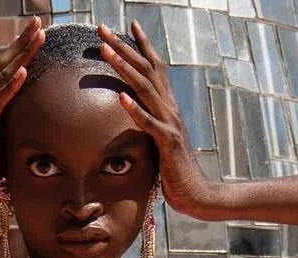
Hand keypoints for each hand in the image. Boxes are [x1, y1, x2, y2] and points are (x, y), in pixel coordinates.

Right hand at [0, 17, 43, 217]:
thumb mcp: (1, 153)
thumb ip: (11, 136)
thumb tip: (30, 134)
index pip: (8, 74)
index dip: (22, 53)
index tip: (39, 34)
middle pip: (4, 67)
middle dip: (23, 43)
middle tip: (38, 20)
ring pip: (2, 79)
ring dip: (21, 56)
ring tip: (37, 36)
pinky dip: (10, 87)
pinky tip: (22, 71)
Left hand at [97, 21, 214, 214]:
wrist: (196, 193)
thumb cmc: (175, 171)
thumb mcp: (159, 142)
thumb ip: (149, 125)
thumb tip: (134, 118)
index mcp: (167, 106)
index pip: (155, 68)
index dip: (142, 45)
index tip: (129, 24)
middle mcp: (170, 108)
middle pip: (146, 69)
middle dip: (123, 46)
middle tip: (101, 28)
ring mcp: (170, 123)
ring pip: (145, 88)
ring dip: (124, 67)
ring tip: (105, 50)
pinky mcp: (167, 143)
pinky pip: (149, 123)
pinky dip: (134, 109)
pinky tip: (120, 97)